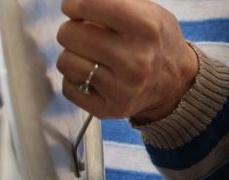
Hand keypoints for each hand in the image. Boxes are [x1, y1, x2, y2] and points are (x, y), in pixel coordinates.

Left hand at [56, 0, 197, 122]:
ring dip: (71, 55)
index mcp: (146, 26)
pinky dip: (73, 79)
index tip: (72, 7)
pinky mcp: (107, 109)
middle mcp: (134, 58)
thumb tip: (75, 4)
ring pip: (65, 62)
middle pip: (70, 35)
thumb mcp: (148, 12)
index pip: (91, 5)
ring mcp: (121, 87)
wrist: (175, 84)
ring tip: (88, 55)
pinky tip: (90, 75)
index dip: (73, 4)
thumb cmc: (154, 42)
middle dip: (70, 30)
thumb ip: (112, 3)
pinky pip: (68, 88)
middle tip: (80, 33)